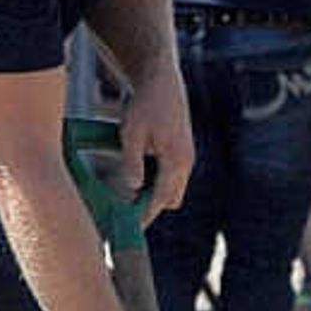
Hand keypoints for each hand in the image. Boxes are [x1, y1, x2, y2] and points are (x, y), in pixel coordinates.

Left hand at [116, 64, 195, 219]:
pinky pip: (171, 177)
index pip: (161, 198)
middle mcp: (186, 162)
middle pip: (171, 199)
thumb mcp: (131, 133)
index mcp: (176, 160)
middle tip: (124, 214)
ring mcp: (186, 157)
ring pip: (172, 189)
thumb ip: (132, 163)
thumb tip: (133, 189)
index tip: (130, 228)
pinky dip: (156, 183)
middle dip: (150, 208)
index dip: (145, 215)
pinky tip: (137, 178)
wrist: (161, 82)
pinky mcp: (181, 152)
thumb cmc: (145, 105)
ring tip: (127, 198)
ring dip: (153, 195)